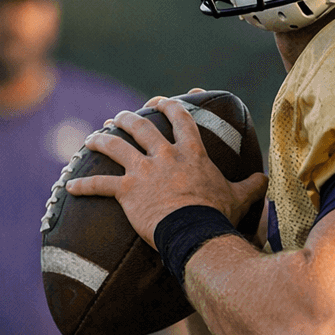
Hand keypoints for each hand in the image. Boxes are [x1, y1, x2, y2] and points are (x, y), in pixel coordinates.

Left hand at [66, 97, 266, 245]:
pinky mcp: (127, 191)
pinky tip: (68, 187)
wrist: (196, 233)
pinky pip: (99, 185)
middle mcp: (164, 156)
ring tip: (92, 139)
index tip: (160, 101)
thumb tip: (265, 178)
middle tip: (119, 117)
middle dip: (127, 118)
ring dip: (100, 140)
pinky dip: (82, 186)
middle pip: (141, 127)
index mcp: (190, 153)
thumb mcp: (239, 196)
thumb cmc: (217, 215)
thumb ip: (251, 184)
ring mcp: (143, 172)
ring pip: (115, 147)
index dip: (169, 106)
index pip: (180, 119)